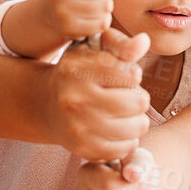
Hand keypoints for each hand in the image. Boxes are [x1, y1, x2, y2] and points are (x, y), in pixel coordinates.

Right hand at [40, 27, 150, 162]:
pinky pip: (124, 148)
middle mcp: (74, 99)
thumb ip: (121, 45)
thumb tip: (143, 41)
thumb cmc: (78, 75)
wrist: (47, 105)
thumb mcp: (94, 53)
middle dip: (140, 98)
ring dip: (138, 121)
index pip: (131, 74)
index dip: (134, 75)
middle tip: (130, 97)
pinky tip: (119, 131)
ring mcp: (77, 127)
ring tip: (127, 114)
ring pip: (135, 127)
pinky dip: (128, 140)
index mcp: (76, 71)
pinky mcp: (83, 149)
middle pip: (137, 102)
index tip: (125, 76)